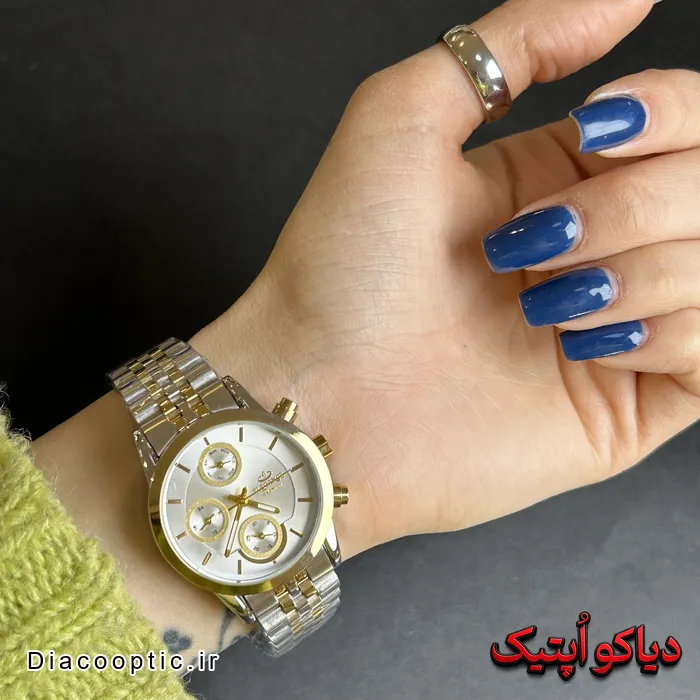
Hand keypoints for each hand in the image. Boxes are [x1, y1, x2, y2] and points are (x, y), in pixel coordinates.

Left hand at [193, 0, 698, 562]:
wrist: (322, 389)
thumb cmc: (342, 263)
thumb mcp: (405, 114)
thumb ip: (517, 40)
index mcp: (558, 178)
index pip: (686, 120)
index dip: (672, 112)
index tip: (600, 131)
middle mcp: (595, 247)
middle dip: (631, 206)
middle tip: (531, 247)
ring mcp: (617, 325)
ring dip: (639, 274)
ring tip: (543, 308)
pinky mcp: (629, 402)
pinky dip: (673, 334)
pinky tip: (587, 346)